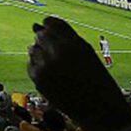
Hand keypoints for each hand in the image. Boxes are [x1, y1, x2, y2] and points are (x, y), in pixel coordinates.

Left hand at [27, 16, 130, 130]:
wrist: (98, 108)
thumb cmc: (94, 77)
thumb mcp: (85, 51)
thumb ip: (63, 35)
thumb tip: (36, 25)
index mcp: (72, 42)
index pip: (49, 22)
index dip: (52, 28)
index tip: (57, 37)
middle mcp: (57, 52)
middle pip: (39, 35)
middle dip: (47, 42)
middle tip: (60, 56)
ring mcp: (45, 66)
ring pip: (32, 49)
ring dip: (42, 54)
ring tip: (59, 68)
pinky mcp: (38, 79)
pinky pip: (31, 64)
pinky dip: (39, 67)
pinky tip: (53, 76)